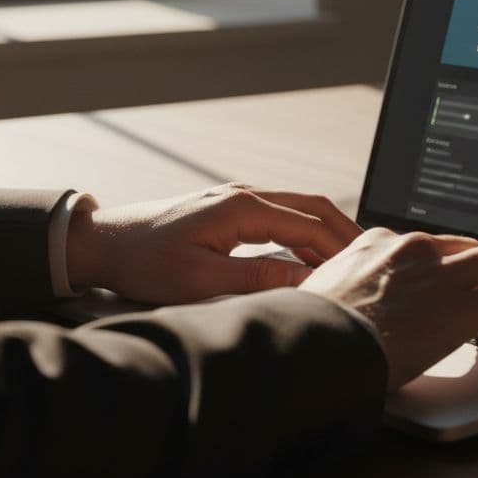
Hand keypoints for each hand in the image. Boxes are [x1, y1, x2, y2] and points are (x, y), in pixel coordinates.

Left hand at [67, 184, 362, 303]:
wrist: (104, 243)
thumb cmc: (145, 262)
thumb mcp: (203, 280)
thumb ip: (260, 279)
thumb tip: (308, 282)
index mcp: (243, 208)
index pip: (310, 225)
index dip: (342, 249)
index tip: (366, 270)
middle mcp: (245, 195)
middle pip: (313, 207)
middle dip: (345, 232)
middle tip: (373, 259)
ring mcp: (238, 198)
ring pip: (299, 209)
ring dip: (326, 233)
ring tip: (351, 260)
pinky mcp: (229, 209)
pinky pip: (280, 215)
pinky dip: (304, 233)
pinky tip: (312, 257)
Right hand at [300, 228, 477, 389]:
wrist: (314, 346)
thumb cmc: (309, 333)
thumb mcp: (320, 296)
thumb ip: (343, 294)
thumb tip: (342, 315)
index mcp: (375, 243)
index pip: (426, 246)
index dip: (446, 267)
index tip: (451, 284)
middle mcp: (411, 248)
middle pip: (467, 246)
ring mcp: (438, 272)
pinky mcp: (460, 303)